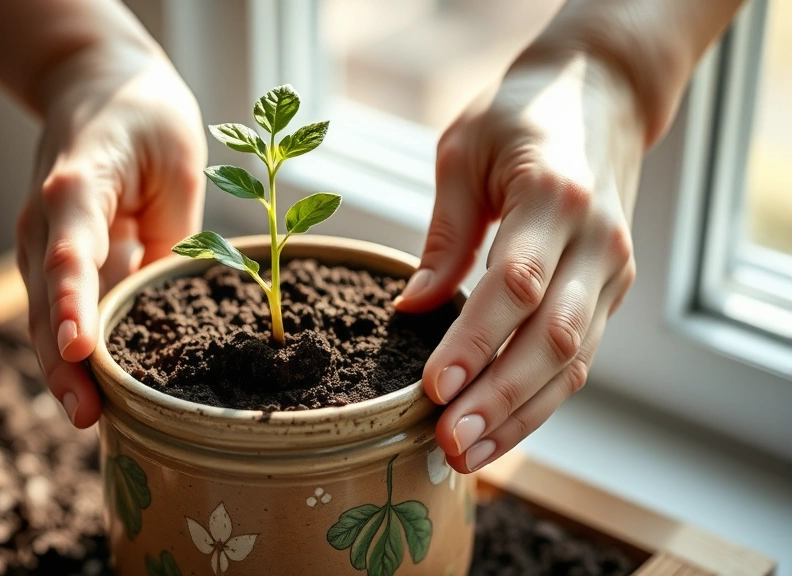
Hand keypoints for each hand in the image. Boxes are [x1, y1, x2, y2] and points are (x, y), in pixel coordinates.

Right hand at [16, 52, 205, 427]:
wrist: (94, 84)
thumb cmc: (142, 116)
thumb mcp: (175, 161)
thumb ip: (169, 233)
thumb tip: (167, 305)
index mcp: (75, 187)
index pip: (68, 252)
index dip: (72, 302)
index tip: (78, 348)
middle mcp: (45, 219)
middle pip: (45, 299)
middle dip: (61, 362)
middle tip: (86, 416)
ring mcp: (42, 241)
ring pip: (44, 314)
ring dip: (60, 369)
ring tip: (87, 419)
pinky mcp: (53, 257)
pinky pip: (58, 309)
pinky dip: (69, 352)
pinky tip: (89, 393)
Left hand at [395, 48, 642, 472]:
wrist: (603, 95)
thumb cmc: (521, 115)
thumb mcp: (465, 151)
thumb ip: (445, 233)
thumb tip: (412, 308)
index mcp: (555, 196)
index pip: (515, 284)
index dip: (474, 342)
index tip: (432, 387)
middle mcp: (597, 241)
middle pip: (550, 337)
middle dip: (497, 398)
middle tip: (447, 443)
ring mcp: (612, 270)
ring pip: (572, 361)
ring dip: (520, 415)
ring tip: (466, 456)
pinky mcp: (611, 291)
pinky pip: (579, 358)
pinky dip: (540, 401)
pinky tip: (500, 431)